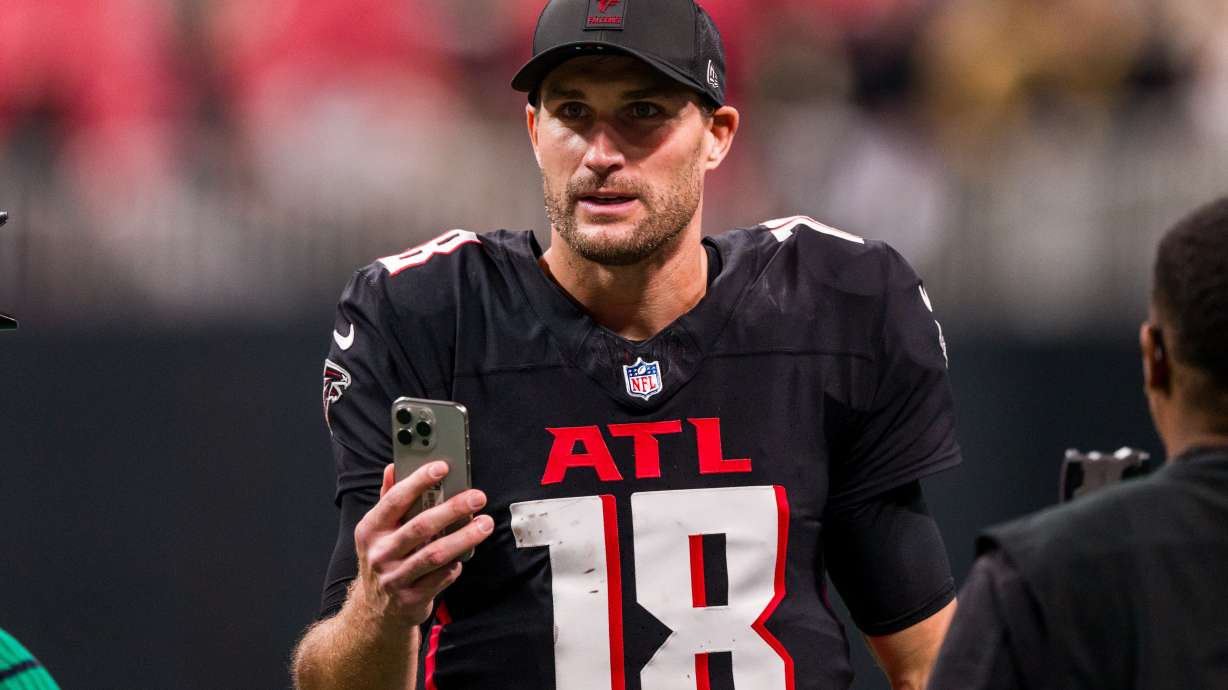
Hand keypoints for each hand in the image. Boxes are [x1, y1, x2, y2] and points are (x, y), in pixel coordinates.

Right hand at [351, 461, 492, 630]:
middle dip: (452, 509)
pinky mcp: (411, 599)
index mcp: (370, 530)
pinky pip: (442, 577)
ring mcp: (394, 578)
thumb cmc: (385, 558)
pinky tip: (465, 553)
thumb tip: (393, 467)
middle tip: (477, 496)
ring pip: (435, 554)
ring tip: (485, 524)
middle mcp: (379, 554)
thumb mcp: (378, 530)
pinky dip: (457, 564)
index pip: (395, 500)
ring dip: (465, 537)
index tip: (442, 467)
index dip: (418, 481)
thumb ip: (388, 498)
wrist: (376, 611)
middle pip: (421, 526)